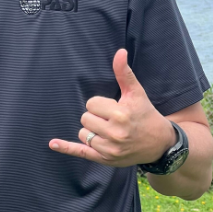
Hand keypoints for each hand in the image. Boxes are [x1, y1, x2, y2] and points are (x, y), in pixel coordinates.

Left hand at [49, 49, 175, 166]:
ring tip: (109, 131)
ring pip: (82, 133)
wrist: (160, 143)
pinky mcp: (105, 159)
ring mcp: (109, 149)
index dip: (100, 104)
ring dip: (91, 130)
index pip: (91, 104)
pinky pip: (80, 152)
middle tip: (112, 120)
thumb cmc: (145, 114)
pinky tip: (53, 143)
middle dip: (95, 117)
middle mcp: (114, 133)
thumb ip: (124, 73)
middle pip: (85, 118)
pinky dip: (66, 148)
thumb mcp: (137, 93)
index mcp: (120, 114)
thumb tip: (120, 52)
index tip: (113, 108)